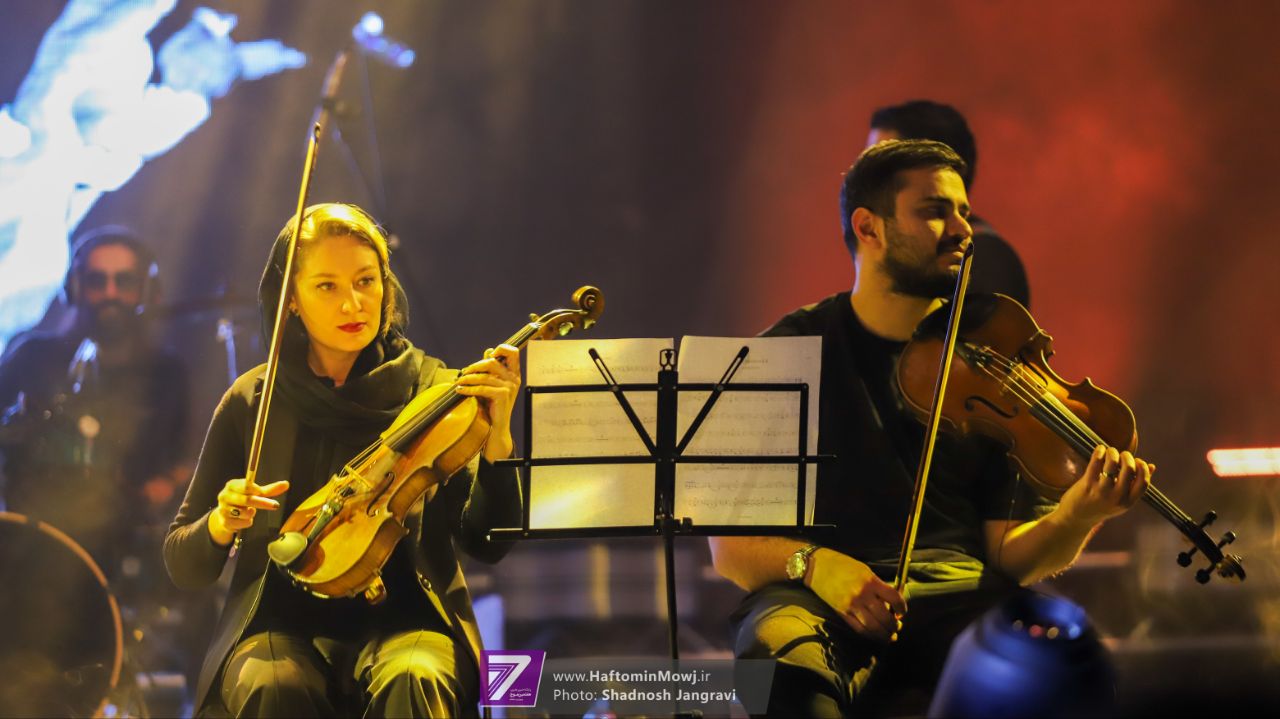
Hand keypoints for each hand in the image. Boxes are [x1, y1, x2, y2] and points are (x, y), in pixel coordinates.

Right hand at [206, 478, 289, 545]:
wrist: (224, 515)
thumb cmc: (242, 500)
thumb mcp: (254, 493)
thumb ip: (269, 490)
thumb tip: (286, 484)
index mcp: (232, 485)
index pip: (245, 486)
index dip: (255, 488)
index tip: (261, 491)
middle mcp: (225, 496)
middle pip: (247, 500)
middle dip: (262, 503)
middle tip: (275, 505)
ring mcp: (223, 509)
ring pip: (245, 513)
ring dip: (252, 513)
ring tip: (250, 511)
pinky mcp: (224, 521)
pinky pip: (243, 523)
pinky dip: (248, 522)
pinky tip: (244, 519)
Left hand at [455, 343, 520, 461]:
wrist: (496, 427)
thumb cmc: (493, 405)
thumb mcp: (492, 384)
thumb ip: (490, 369)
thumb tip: (488, 350)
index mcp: (514, 373)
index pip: (513, 352)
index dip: (501, 348)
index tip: (487, 355)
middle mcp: (514, 379)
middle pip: (493, 362)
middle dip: (475, 366)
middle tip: (464, 372)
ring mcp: (509, 387)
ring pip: (484, 376)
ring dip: (468, 378)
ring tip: (458, 382)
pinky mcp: (502, 396)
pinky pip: (481, 388)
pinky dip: (468, 389)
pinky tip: (460, 390)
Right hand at [807, 548, 906, 642]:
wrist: (817, 566)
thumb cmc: (842, 565)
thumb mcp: (864, 571)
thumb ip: (878, 586)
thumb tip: (891, 603)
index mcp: (870, 581)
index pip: (894, 598)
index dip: (902, 608)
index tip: (902, 612)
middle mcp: (862, 595)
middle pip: (885, 618)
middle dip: (894, 626)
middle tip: (897, 627)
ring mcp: (851, 606)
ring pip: (873, 628)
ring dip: (884, 635)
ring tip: (889, 636)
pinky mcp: (841, 613)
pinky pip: (859, 629)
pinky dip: (869, 635)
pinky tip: (875, 636)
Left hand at [1057, 445, 1151, 528]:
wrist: (1076, 518)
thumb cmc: (1102, 505)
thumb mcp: (1122, 501)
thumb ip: (1136, 485)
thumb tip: (1152, 466)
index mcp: (1128, 502)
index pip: (1144, 482)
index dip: (1143, 468)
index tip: (1137, 462)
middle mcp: (1117, 497)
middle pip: (1129, 468)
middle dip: (1127, 456)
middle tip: (1122, 455)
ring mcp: (1102, 490)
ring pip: (1112, 463)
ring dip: (1113, 452)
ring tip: (1110, 452)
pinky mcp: (1088, 484)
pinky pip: (1096, 461)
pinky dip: (1100, 451)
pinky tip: (1100, 449)